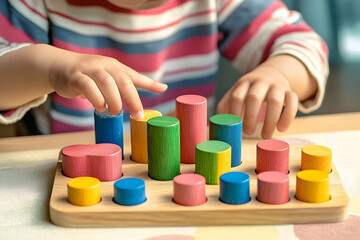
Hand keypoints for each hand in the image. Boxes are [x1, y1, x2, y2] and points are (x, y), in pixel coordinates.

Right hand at [48, 47, 166, 118]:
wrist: (59, 66)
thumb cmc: (91, 75)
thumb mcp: (113, 76)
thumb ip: (134, 83)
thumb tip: (163, 87)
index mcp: (116, 67)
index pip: (134, 77)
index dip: (149, 84)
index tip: (162, 90)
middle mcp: (105, 66)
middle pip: (123, 80)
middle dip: (132, 99)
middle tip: (137, 115)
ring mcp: (89, 70)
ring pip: (106, 82)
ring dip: (113, 99)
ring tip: (115, 112)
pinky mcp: (75, 76)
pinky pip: (86, 86)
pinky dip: (95, 98)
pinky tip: (99, 107)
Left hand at [217, 64, 297, 138]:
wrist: (273, 72)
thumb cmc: (249, 89)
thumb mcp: (236, 91)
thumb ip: (225, 105)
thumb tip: (216, 124)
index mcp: (244, 83)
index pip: (237, 96)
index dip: (235, 112)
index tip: (234, 127)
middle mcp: (260, 82)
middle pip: (254, 97)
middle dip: (250, 116)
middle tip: (247, 132)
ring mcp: (276, 86)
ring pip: (275, 101)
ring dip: (270, 120)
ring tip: (265, 135)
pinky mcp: (290, 91)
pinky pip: (293, 101)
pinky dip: (288, 116)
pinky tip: (281, 129)